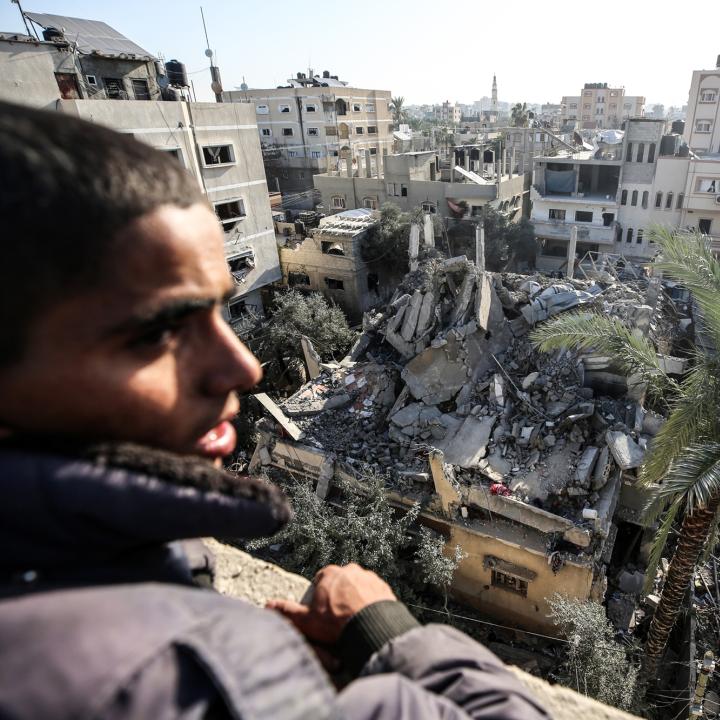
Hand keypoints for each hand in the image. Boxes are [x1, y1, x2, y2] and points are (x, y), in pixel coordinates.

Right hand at [266, 563, 395, 645]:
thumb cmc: (336, 623)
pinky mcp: (384, 587)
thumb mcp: (307, 620)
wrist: (371, 626)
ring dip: (357, 597)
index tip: (323, 609)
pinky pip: (375, 593)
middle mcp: (350, 570)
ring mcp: (369, 577)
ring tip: (355, 618)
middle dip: (339, 594)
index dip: (321, 594)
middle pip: (341, 581)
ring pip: (359, 586)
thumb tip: (268, 605)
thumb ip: (288, 611)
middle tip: (339, 615)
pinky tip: (368, 617)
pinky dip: (372, 602)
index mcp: (330, 573)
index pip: (321, 578)